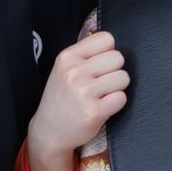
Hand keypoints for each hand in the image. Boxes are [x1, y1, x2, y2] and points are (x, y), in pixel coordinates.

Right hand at [28, 31, 128, 162]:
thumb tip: (108, 39)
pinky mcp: (94, 111)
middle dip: (114, 70)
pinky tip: (103, 106)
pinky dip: (116, 103)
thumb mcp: (63, 69)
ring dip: (117, 88)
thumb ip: (84, 53)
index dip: (108, 52)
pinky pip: (121, 98)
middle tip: (101, 83)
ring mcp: (84, 92)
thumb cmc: (61, 98)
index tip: (99, 65)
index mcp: (67, 57)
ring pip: (123, 77)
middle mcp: (74, 72)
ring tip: (102, 95)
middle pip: (118, 57)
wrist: (49, 131)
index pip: (106, 39)